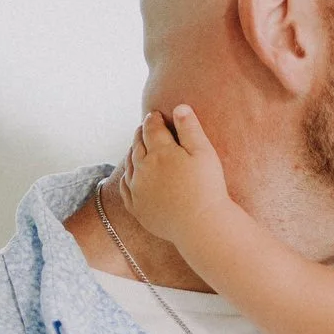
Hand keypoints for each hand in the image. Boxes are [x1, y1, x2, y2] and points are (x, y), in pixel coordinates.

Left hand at [120, 107, 231, 244]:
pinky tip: (131, 174)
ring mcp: (137, 189)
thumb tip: (179, 107)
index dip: (154, 118)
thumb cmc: (207, 188)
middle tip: (145, 127)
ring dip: (132, 152)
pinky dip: (127, 176)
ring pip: (129, 164)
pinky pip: (125, 187)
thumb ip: (190, 128)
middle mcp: (143, 168)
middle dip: (141, 133)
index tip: (156, 114)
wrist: (201, 226)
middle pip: (138, 144)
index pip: (152, 128)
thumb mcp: (204, 153)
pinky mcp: (137, 208)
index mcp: (160, 152)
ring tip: (137, 147)